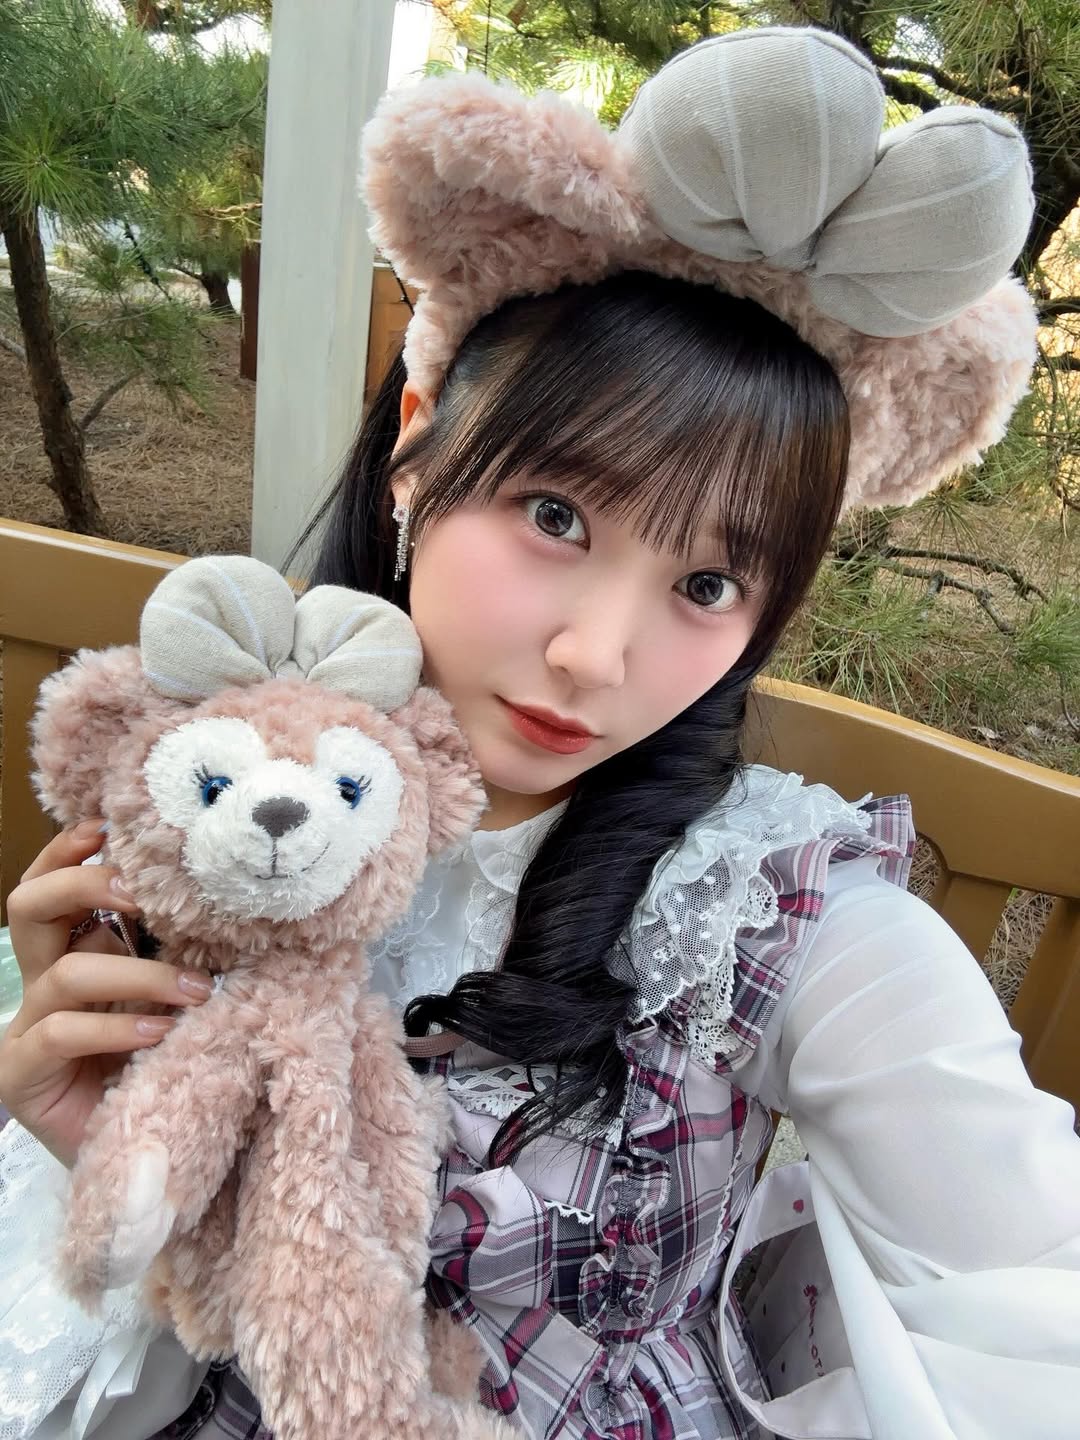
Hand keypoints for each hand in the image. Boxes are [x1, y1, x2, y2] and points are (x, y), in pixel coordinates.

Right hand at [0, 821, 212, 1168]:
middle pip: (29, 907)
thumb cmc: (168, 1061)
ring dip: (139, 975)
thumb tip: (219, 898)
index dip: (68, 852)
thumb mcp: (173, 995)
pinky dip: (116, 1027)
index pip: (51, 887)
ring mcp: (26, 1028)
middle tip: (142, 893)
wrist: (148, 1150)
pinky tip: (159, 1034)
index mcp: (74, 952)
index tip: (108, 830)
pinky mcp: (21, 1075)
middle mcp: (43, 982)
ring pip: (64, 973)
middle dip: (84, 885)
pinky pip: (60, 1033)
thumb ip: (174, 951)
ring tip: (196, 991)